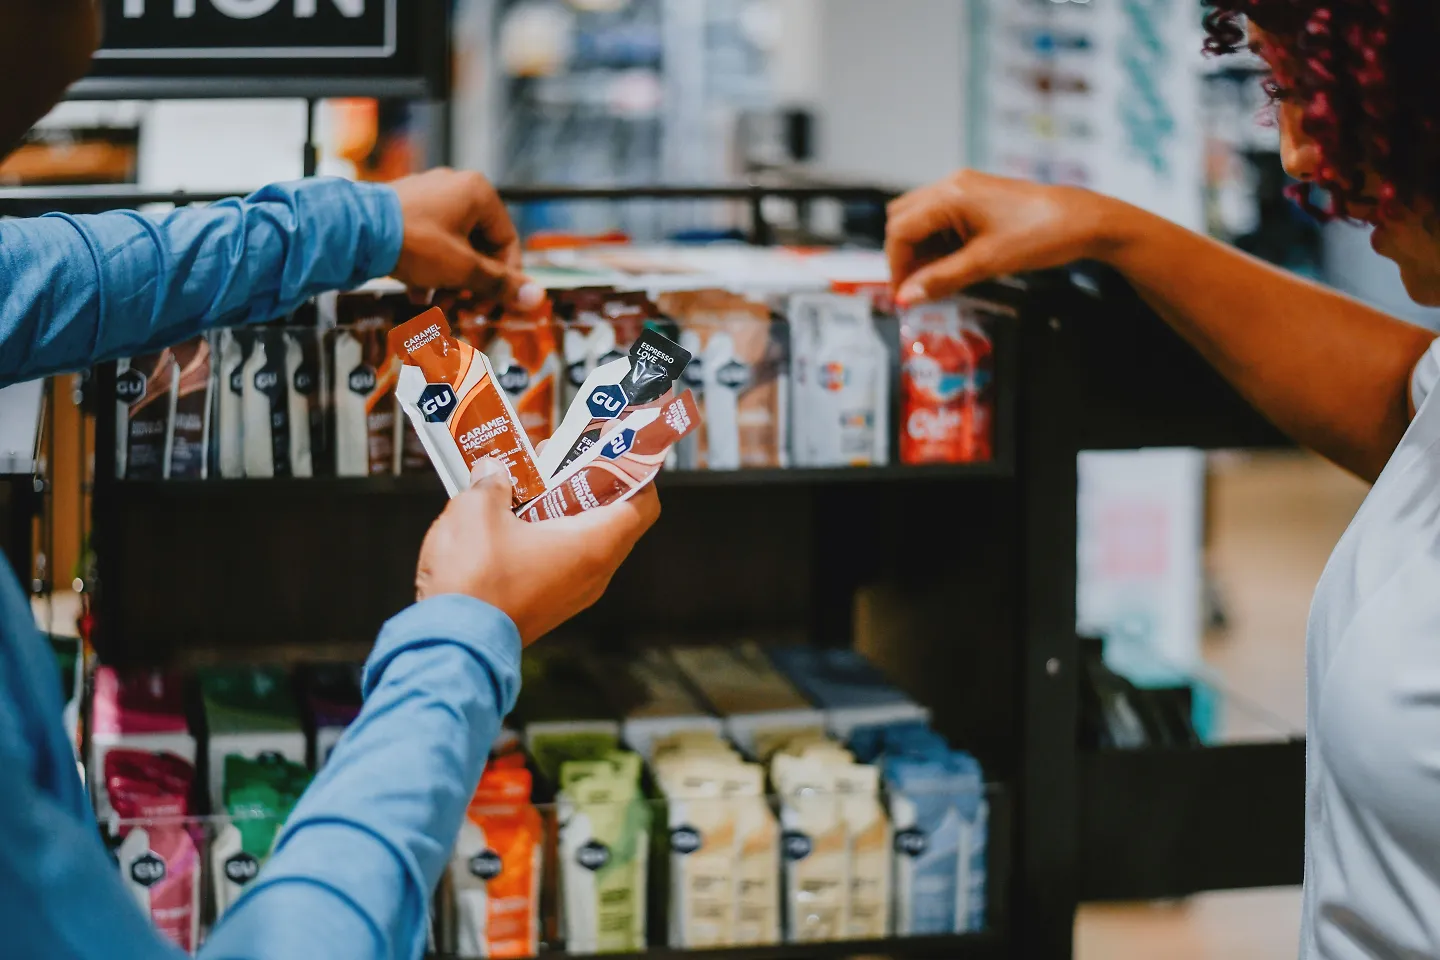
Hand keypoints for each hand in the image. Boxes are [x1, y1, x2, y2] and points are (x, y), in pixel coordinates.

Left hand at [390, 168, 544, 313]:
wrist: (354, 232)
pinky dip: (430, 270)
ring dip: (450, 283)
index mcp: (478, 194)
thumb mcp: (463, 269)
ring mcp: (428, 197)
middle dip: (471, 285)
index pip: (507, 242)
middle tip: (464, 311)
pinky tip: (418, 295)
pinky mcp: (405, 208)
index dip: (505, 279)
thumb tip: (538, 298)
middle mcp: (456, 188)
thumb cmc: (413, 242)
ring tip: (437, 308)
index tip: (495, 304)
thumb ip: (500, 284)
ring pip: (453, 248)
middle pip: (479, 248)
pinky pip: (430, 243)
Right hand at [414, 458, 660, 644]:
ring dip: (561, 510)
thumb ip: (492, 482)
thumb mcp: (478, 510)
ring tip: (527, 484)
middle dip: (587, 483)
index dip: (634, 471)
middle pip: (613, 519)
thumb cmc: (475, 579)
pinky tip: (511, 520)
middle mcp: (593, 574)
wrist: (452, 646)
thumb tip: (492, 470)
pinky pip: (561, 563)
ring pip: (584, 542)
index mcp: (594, 546)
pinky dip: (546, 537)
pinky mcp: (547, 607)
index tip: (612, 449)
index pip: (643, 504)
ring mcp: (572, 595)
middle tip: (557, 458)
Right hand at [886, 170, 1120, 305]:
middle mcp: (953, 185)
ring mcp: (965, 189)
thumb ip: (941, 279)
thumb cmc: (1040, 235)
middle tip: (916, 288)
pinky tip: (954, 265)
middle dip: (903, 255)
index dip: (896, 266)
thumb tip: (906, 297)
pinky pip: (942, 219)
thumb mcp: (986, 263)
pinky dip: (938, 244)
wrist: (1084, 221)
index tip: (903, 296)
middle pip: (903, 219)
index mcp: (951, 194)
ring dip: (921, 250)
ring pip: (920, 219)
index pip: (901, 230)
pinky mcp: (977, 198)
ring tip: (938, 279)